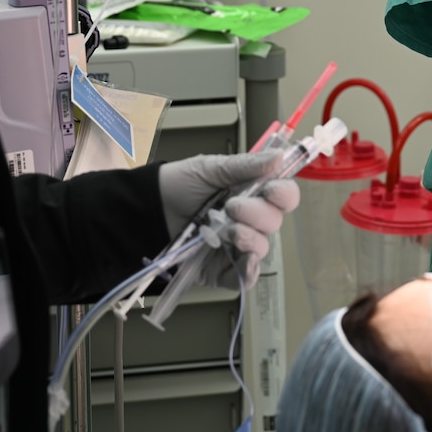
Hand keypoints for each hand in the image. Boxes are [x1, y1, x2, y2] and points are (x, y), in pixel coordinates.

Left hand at [158, 152, 300, 285]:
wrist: (148, 210)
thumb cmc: (178, 185)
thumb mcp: (211, 168)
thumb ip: (246, 165)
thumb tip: (279, 156)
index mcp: (252, 193)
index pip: (284, 196)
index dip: (284, 194)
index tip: (270, 190)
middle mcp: (250, 220)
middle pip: (275, 222)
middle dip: (257, 213)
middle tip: (232, 206)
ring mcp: (237, 246)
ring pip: (262, 247)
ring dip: (248, 237)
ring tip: (226, 230)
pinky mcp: (223, 269)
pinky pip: (246, 276)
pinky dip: (248, 269)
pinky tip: (242, 258)